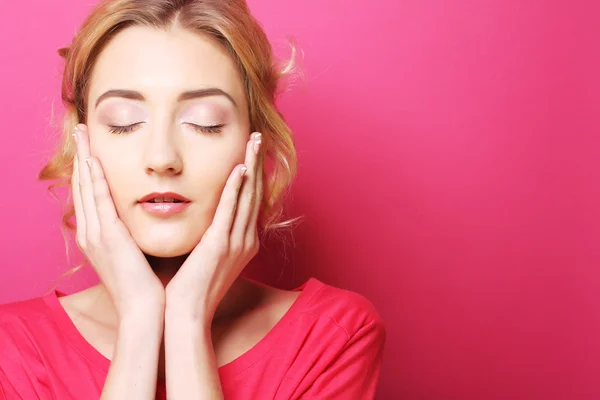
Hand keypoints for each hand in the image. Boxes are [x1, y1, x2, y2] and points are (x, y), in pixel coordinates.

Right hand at [72, 124, 163, 318]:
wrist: (144, 311)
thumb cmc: (145, 284)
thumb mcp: (135, 253)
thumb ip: (133, 233)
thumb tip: (143, 217)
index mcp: (98, 236)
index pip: (90, 195)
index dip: (88, 169)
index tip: (90, 147)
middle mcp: (91, 233)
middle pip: (82, 186)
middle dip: (81, 157)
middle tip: (80, 130)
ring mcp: (96, 235)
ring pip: (86, 188)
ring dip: (84, 159)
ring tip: (83, 134)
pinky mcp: (109, 237)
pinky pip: (100, 202)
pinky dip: (95, 180)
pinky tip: (94, 160)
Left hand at [165, 132, 263, 322]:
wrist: (186, 314)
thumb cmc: (190, 286)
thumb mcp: (206, 256)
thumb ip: (209, 233)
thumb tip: (201, 216)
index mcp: (242, 241)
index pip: (250, 200)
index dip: (253, 173)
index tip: (252, 151)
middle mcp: (245, 239)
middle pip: (254, 192)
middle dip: (258, 162)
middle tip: (259, 136)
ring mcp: (236, 242)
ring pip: (247, 196)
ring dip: (251, 166)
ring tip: (255, 142)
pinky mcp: (220, 245)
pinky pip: (230, 211)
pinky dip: (236, 188)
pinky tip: (239, 168)